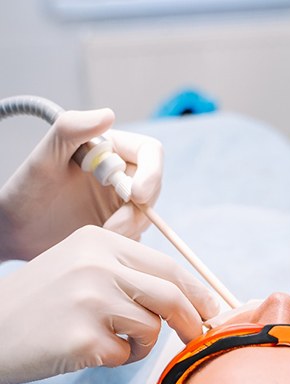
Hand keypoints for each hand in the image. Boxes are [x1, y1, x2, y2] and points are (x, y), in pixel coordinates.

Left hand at [0, 109, 162, 260]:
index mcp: (108, 150)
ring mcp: (120, 202)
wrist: (16, 230)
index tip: (137, 196)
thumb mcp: (44, 158)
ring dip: (130, 229)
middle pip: (153, 188)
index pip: (150, 153)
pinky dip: (125, 241)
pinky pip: (137, 236)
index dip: (152, 173)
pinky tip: (99, 242)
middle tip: (111, 228)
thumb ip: (70, 130)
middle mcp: (119, 174)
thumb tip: (108, 114)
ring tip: (98, 235)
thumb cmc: (26, 190)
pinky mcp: (119, 227)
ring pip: (146, 215)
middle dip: (137, 211)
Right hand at [0, 226, 219, 383]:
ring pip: (152, 328)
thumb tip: (186, 293)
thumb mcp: (80, 265)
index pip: (168, 266)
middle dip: (193, 320)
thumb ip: (127, 270)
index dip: (197, 291)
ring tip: (115, 342)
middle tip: (199, 336)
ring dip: (144, 344)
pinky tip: (90, 351)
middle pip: (171, 295)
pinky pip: (126, 355)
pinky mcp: (82, 338)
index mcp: (100, 242)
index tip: (211, 309)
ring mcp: (90, 301)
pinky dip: (119, 359)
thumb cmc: (41, 303)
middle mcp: (97, 265)